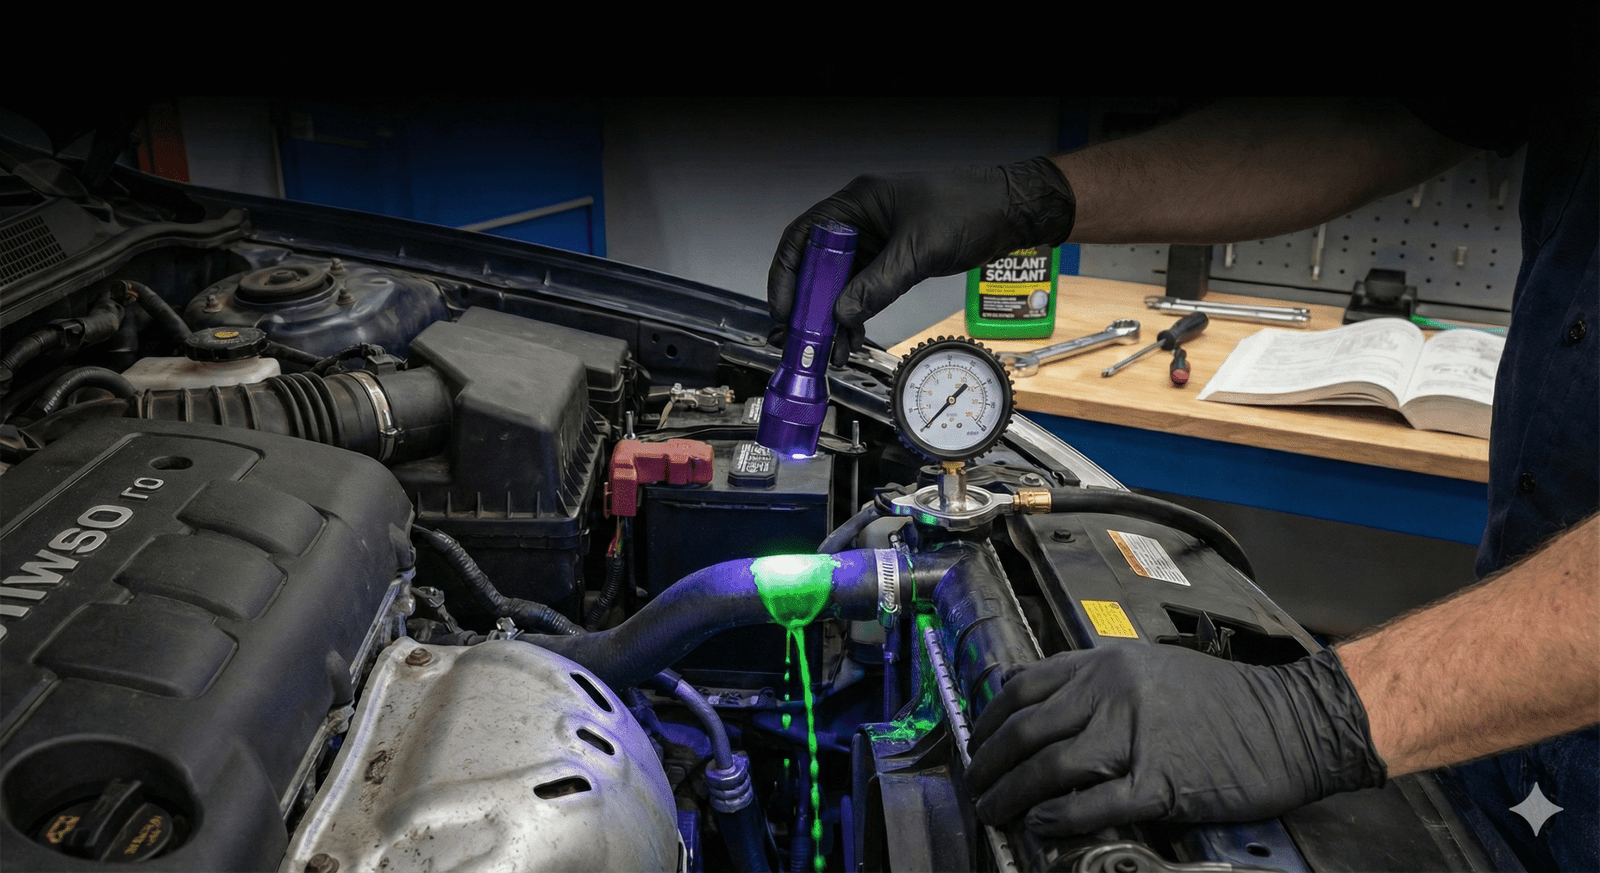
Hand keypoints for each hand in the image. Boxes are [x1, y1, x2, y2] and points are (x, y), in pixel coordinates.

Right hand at [767, 157, 1075, 357]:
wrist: (1012, 210)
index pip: (803, 237)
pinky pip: (865, 288)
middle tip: (802, 337)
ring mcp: (878, 239)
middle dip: (809, 303)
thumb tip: (843, 313)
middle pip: (818, 264)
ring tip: (829, 349)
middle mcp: (862, 219)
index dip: (787, 275)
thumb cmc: (972, 207)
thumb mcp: (919, 250)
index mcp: (858, 202)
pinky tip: (852, 337)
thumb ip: (878, 284)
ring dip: (834, 316)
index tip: (785, 309)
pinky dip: (857, 312)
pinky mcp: (894, 257)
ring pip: (842, 282)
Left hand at [965, 645, 1385, 835]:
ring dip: (1013, 795)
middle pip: (1026, 729)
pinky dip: (1059, 818)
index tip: (977, 740)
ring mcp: (1137, 735)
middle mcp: (1113, 692)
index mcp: (1106, 664)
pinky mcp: (1161, 781)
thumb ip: (1096, 683)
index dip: (989, 719)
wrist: (1293, 721)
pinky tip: (1042, 826)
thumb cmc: (1227, 700)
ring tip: (997, 812)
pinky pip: (1094, 803)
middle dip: (990, 763)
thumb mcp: (1151, 669)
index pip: (1023, 686)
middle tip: (976, 786)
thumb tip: (1042, 705)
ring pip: (1050, 767)